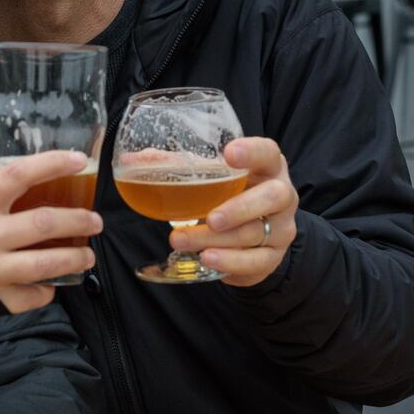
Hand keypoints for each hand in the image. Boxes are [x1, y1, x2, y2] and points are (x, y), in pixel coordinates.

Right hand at [0, 150, 102, 311]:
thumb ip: (3, 199)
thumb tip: (52, 184)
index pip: (18, 176)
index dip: (51, 164)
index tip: (79, 160)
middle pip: (43, 222)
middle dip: (78, 220)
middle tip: (95, 221)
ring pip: (46, 263)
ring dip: (75, 258)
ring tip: (88, 256)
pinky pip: (34, 294)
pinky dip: (47, 290)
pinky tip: (49, 283)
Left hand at [168, 137, 297, 286]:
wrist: (253, 233)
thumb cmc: (228, 194)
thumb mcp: (209, 176)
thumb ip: (175, 166)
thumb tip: (132, 161)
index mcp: (267, 166)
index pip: (268, 152)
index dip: (252, 152)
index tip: (229, 153)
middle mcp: (282, 195)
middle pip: (273, 197)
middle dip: (239, 208)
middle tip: (211, 218)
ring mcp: (281, 228)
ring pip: (255, 233)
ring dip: (216, 239)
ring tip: (182, 240)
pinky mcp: (273, 257)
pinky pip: (256, 261)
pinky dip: (230, 261)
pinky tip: (207, 258)